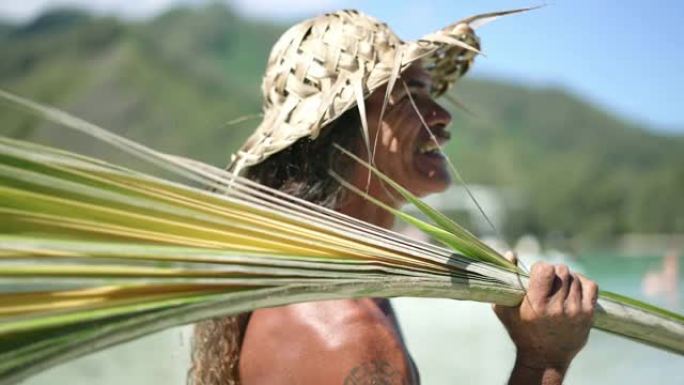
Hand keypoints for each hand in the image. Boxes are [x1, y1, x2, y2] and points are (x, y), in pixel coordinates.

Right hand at [494, 255, 597, 369]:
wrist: (544, 358)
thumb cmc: (520, 331)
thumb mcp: (504, 308)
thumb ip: (506, 281)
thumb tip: (510, 253)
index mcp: (536, 305)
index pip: (545, 269)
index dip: (540, 268)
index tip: (536, 275)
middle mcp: (557, 308)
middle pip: (562, 270)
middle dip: (553, 272)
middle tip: (548, 282)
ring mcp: (575, 311)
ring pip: (575, 277)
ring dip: (566, 278)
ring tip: (558, 288)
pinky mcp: (588, 315)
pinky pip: (591, 286)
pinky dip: (582, 282)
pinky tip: (573, 288)